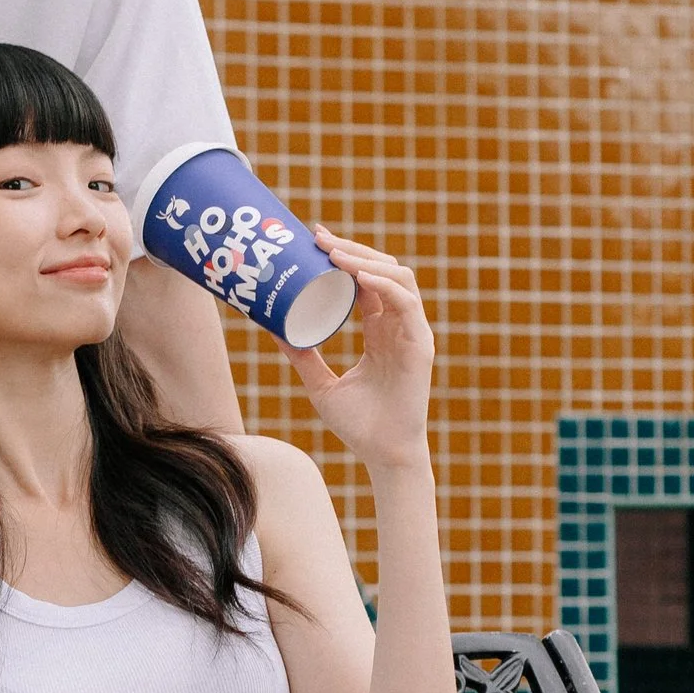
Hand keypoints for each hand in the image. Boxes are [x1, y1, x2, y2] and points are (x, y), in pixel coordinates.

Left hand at [283, 235, 433, 474]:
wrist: (383, 454)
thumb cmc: (358, 425)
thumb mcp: (320, 384)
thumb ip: (302, 357)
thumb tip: (272, 331)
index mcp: (379, 331)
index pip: (366, 280)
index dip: (345, 256)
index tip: (315, 240)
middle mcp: (398, 326)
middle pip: (382, 270)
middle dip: (352, 249)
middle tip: (319, 238)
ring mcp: (412, 333)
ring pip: (398, 278)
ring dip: (367, 261)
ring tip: (336, 255)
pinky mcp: (421, 345)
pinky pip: (407, 304)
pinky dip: (385, 286)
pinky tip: (361, 278)